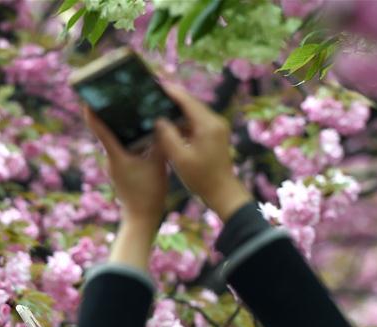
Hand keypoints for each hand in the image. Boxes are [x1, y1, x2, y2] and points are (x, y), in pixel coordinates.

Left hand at [82, 105, 167, 227]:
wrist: (142, 217)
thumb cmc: (149, 192)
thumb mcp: (158, 162)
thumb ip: (158, 140)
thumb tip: (160, 121)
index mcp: (116, 155)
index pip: (100, 130)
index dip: (92, 113)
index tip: (86, 97)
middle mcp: (111, 159)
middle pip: (107, 131)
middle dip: (109, 113)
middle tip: (113, 94)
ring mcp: (115, 165)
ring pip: (116, 140)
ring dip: (120, 126)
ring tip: (128, 107)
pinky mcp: (121, 170)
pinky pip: (122, 149)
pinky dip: (128, 139)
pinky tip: (141, 131)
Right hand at [153, 84, 251, 220]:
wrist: (221, 191)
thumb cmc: (200, 177)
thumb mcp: (179, 157)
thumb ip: (167, 136)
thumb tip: (158, 119)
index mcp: (208, 125)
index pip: (188, 101)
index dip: (172, 92)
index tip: (157, 84)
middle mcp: (215, 121)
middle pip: (192, 104)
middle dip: (174, 98)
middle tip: (155, 93)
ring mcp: (217, 127)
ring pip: (194, 113)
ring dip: (178, 110)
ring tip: (159, 107)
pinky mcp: (215, 134)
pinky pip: (197, 122)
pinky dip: (183, 121)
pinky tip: (170, 124)